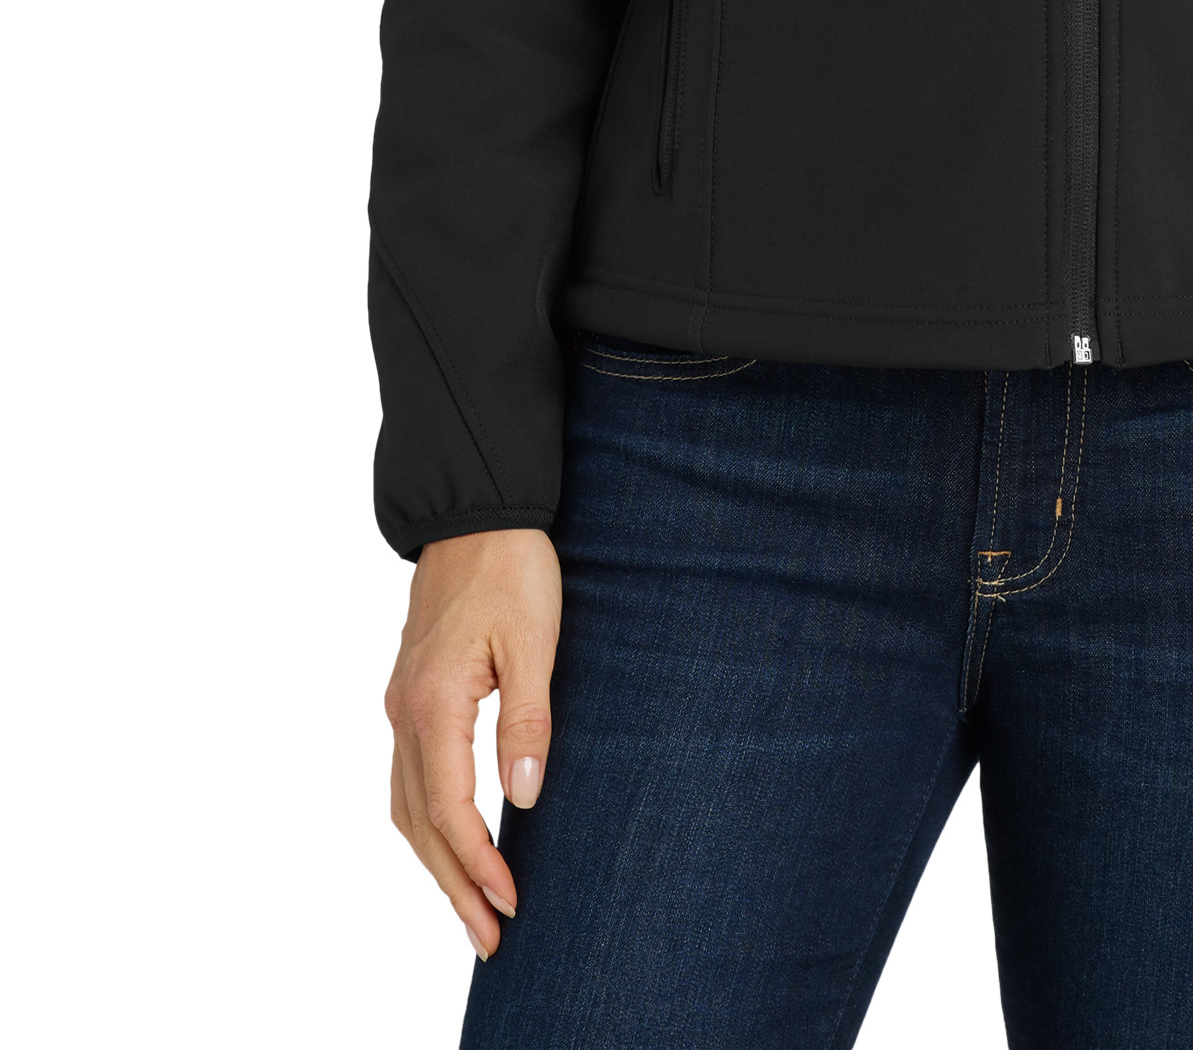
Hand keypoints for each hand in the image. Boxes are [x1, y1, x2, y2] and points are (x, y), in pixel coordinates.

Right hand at [385, 528, 561, 956]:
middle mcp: (404, 713)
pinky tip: (452, 838)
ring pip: (407, 806)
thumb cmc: (510, 567)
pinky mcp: (409, 694)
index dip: (480, 864)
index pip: (452, 811)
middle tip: (488, 939)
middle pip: (419, 824)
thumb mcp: (534, 640)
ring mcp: (400, 705)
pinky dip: (427, 822)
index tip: (511, 905)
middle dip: (453, 886)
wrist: (473, 510)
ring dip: (436, 861)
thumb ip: (526, 722)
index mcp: (433, 705)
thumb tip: (524, 801)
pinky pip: (409, 778)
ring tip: (471, 905)